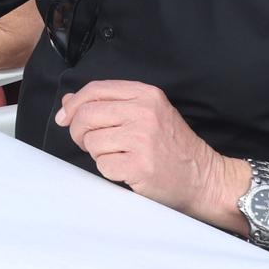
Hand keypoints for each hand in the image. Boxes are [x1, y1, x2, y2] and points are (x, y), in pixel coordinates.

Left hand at [55, 81, 234, 217]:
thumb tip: (67, 102)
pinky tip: (128, 170)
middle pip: (86, 115)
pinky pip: (102, 165)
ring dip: (98, 153)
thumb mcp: (145, 114)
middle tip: (90, 143)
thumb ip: (107, 104)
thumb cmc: (171, 146)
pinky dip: (109, 170)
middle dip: (79, 132)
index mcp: (145, 94)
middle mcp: (144, 112)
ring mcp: (142, 139)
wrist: (204, 178)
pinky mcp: (140, 165)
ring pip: (91, 141)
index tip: (65, 118)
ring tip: (120, 156)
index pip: (94, 90)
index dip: (73, 104)